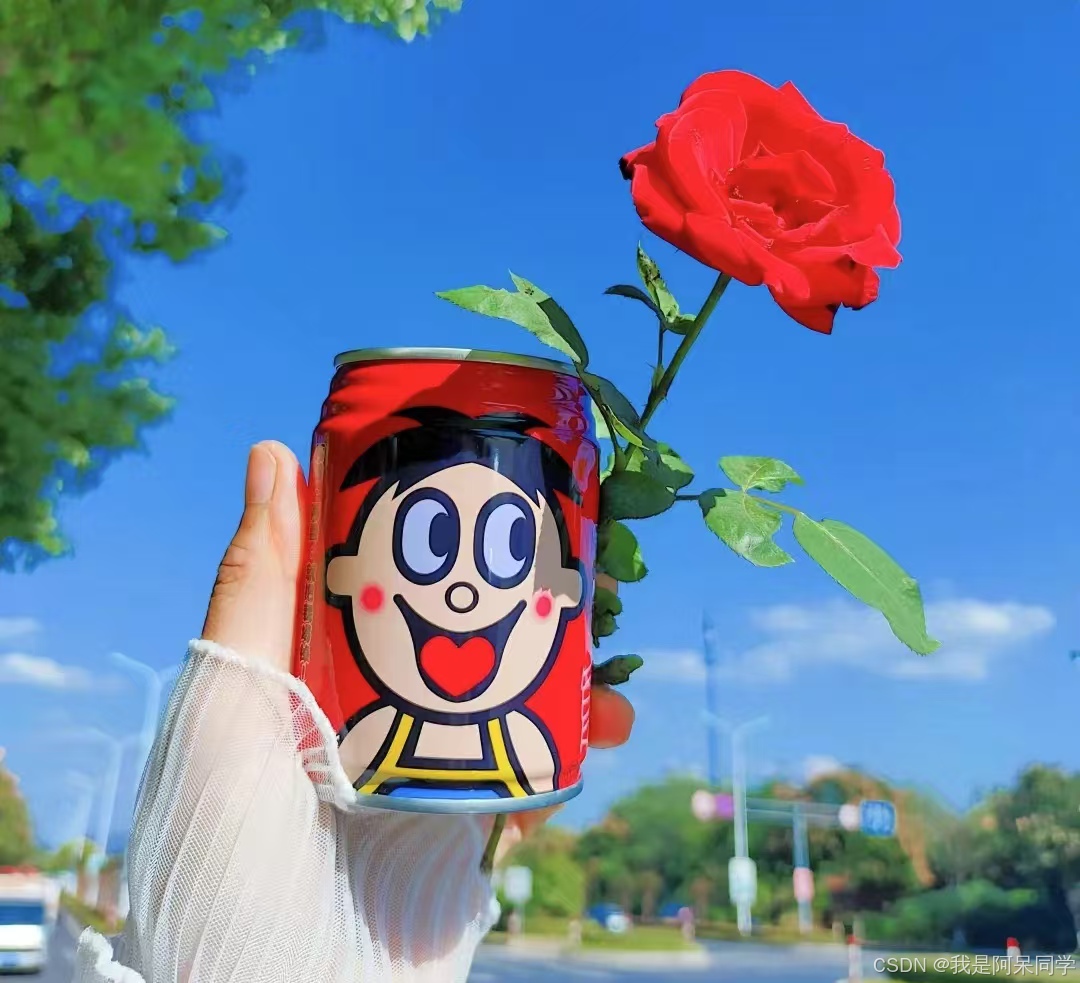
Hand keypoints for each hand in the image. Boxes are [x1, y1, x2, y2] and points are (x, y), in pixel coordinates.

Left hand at [203, 441, 634, 853]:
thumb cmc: (222, 851)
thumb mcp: (225, 703)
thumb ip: (255, 587)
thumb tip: (271, 452)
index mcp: (314, 669)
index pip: (392, 574)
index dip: (454, 528)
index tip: (512, 485)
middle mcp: (375, 709)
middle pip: (473, 628)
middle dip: (540, 594)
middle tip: (595, 568)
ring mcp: (426, 765)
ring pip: (518, 693)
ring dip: (578, 667)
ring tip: (616, 656)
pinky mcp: (468, 826)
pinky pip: (537, 772)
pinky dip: (577, 746)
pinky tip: (607, 728)